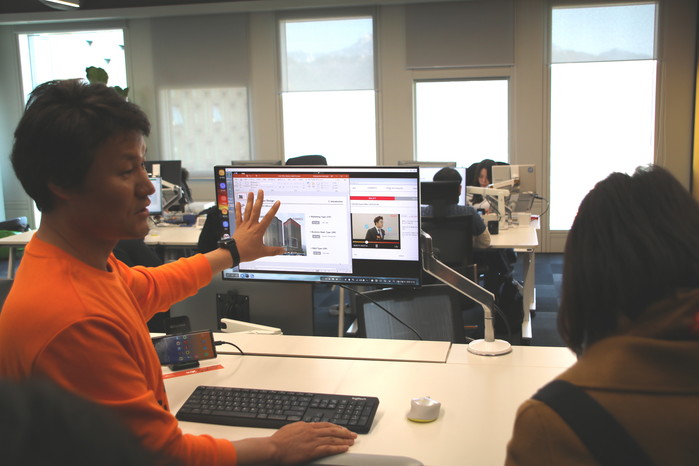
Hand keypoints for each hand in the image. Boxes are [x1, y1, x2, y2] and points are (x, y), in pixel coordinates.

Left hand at [233, 189, 285, 262]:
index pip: (268, 217)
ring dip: (249, 201)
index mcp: (259, 230)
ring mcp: (244, 225)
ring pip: (247, 210)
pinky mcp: (238, 226)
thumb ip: (273, 251)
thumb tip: (283, 250)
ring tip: (251, 193)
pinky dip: (238, 209)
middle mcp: (251, 225)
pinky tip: (238, 203)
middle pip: (256, 210)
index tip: (277, 202)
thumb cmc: (247, 252)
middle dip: (259, 200)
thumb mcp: (262, 252)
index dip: (273, 209)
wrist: (233, 253)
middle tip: (260, 191)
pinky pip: (238, 216)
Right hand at [234, 422, 356, 464]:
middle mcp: (312, 431)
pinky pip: (329, 448)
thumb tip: (306, 426)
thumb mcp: (291, 428)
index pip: (326, 424)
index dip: (336, 426)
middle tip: (353, 434)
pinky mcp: (312, 450)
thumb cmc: (279, 440)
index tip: (342, 428)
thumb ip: (301, 427)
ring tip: (352, 441)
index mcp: (307, 425)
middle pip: (332, 430)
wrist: (274, 448)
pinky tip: (345, 448)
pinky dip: (339, 448)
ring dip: (344, 439)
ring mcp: (313, 440)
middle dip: (344, 432)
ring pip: (333, 438)